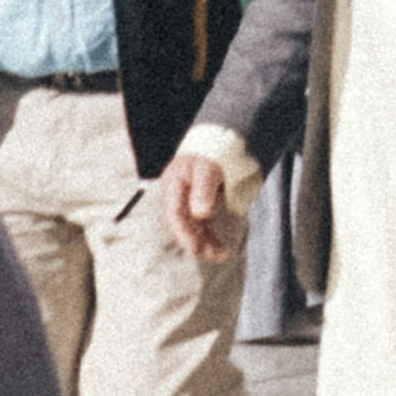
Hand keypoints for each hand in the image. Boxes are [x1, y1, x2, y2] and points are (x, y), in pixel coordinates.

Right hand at [166, 145, 244, 265]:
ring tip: (221, 255)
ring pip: (192, 226)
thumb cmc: (211, 151)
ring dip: (205, 242)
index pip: (174, 213)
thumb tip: (201, 213)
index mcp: (174, 183)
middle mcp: (176, 194)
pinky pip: (202, 224)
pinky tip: (220, 247)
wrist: (217, 140)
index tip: (196, 248)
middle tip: (214, 255)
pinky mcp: (197, 204)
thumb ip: (204, 188)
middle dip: (196, 242)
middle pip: (181, 224)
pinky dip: (210, 235)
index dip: (183, 233)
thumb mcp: (208, 167)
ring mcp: (186, 199)